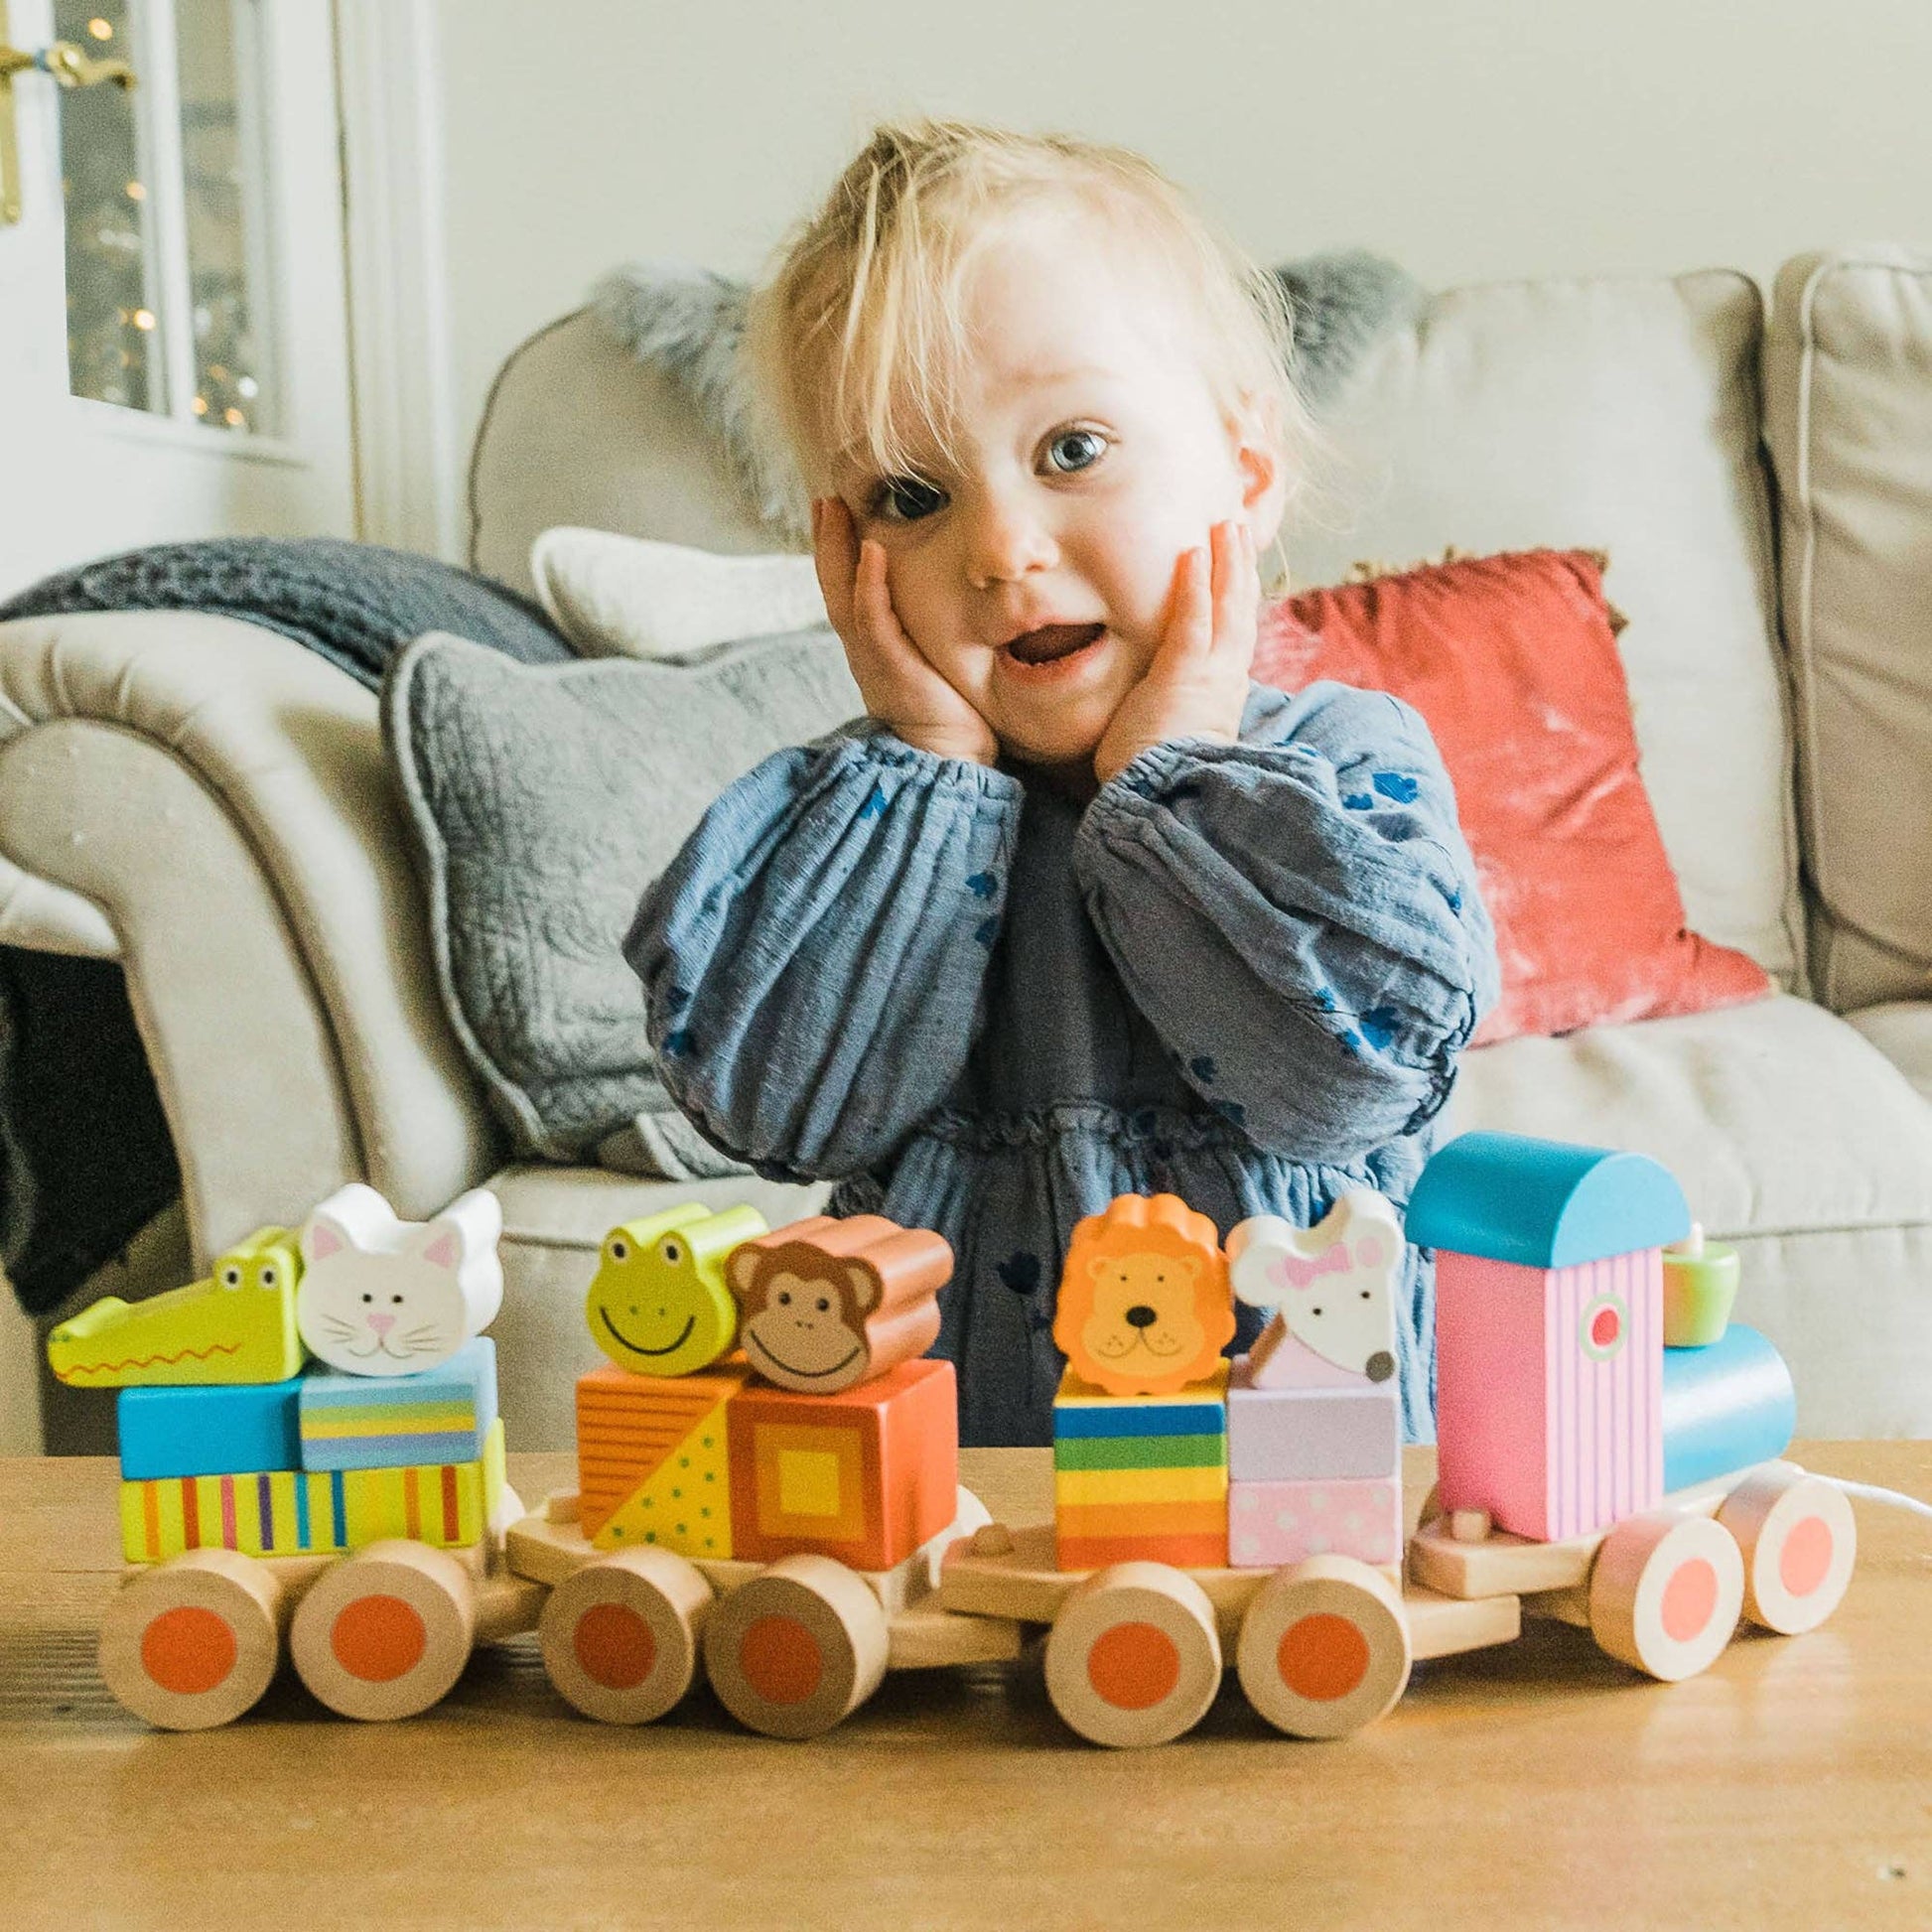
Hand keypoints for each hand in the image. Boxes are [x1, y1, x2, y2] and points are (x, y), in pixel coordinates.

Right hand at [811, 495, 998, 765]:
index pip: (849, 590)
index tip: (836, 511)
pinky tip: (872, 552)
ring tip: (835, 508)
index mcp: (873, 649)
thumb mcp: (935, 665)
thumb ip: (929, 636)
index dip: (838, 552)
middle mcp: (864, 651)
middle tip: (824, 497)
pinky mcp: (891, 669)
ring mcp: (873, 659)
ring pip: (845, 596)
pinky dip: (869, 586)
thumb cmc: (953, 716)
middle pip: (834, 586)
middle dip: (826, 541)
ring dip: (837, 550)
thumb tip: (959, 599)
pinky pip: (873, 621)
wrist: (951, 762)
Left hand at [1092, 519, 1259, 785]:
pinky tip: (1194, 549)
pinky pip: (1194, 617)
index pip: (1232, 643)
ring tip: (1229, 524)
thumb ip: (1162, 723)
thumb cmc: (1154, 783)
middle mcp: (1225, 683)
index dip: (1236, 606)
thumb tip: (1142, 721)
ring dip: (1229, 562)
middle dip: (1241, 570)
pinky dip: (1196, 582)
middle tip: (1241, 531)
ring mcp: (1211, 676)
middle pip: (1240, 614)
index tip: (1237, 578)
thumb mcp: (1165, 745)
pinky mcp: (1186, 673)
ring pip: (1228, 606)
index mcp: (1220, 701)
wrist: (1161, 801)